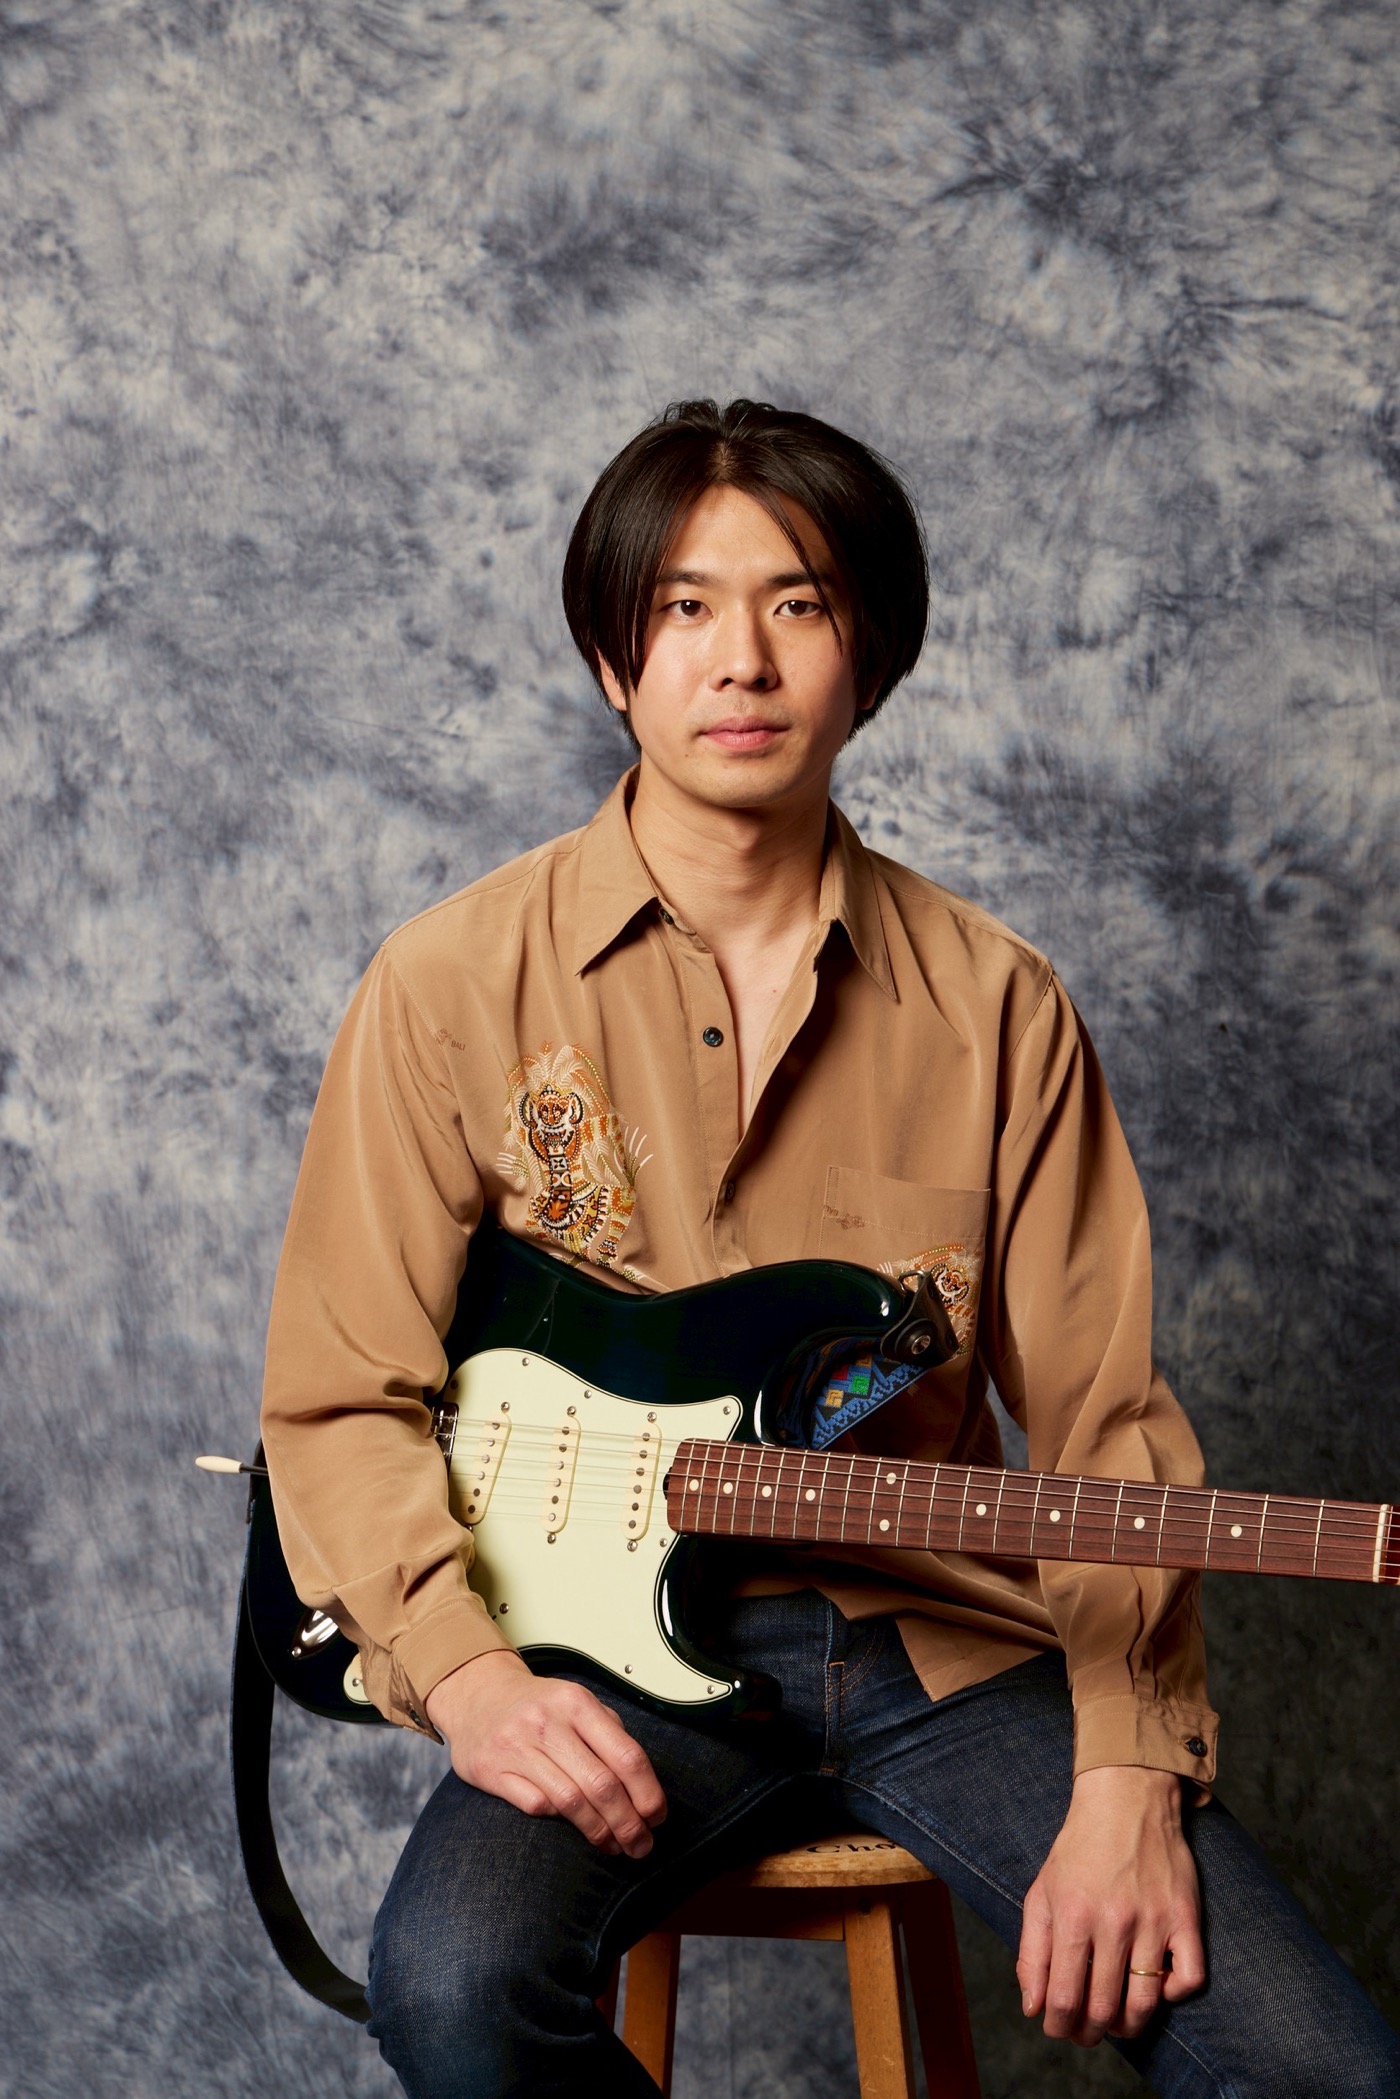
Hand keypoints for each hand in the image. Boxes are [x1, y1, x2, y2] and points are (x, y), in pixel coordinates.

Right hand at [424, 1650, 667, 1858]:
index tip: (657, 1817)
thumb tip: (643, 1784)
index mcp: (578, 1703)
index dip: (648, 1793)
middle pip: (601, 1784)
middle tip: (641, 1846)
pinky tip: (571, 1829)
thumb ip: (609, 1733)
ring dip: (598, 1831)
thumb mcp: (576, 1702)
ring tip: (614, 1846)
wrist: (476, 1695)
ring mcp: (517, 1747)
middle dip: (628, 1823)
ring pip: (570, 1801)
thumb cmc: (536, 1705)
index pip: (626, 1755)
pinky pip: (534, 1805)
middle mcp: (548, 1723)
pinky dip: (557, 1821)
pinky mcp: (492, 1770)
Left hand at [1017, 1765, 1204, 2046]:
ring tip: (1117, 2022)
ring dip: (1129, 2027)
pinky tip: (1157, 1987)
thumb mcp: (1041, 1891)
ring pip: (1145, 2004)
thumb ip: (1031, 1951)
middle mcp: (1113, 1920)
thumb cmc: (1079, 1848)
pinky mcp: (1186, 1917)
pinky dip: (1174, 1996)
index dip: (1059, 2026)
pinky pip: (1190, 1979)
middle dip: (1090, 2033)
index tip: (1059, 2028)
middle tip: (1087, 2032)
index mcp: (1072, 1914)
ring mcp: (1154, 1920)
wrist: (1126, 1798)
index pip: (1063, 1998)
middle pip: (1102, 2008)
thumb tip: (1033, 2007)